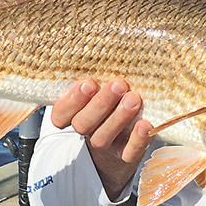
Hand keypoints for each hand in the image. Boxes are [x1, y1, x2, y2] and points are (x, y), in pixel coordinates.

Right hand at [51, 78, 150, 199]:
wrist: (125, 131)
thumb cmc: (110, 97)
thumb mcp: (98, 85)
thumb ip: (96, 75)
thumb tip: (101, 51)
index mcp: (72, 114)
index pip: (60, 113)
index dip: (72, 100)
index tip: (88, 83)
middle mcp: (87, 130)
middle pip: (83, 124)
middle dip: (101, 104)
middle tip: (119, 85)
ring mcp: (105, 144)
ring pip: (102, 138)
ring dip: (118, 118)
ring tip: (133, 99)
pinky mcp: (124, 154)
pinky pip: (128, 153)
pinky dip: (137, 140)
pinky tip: (144, 124)